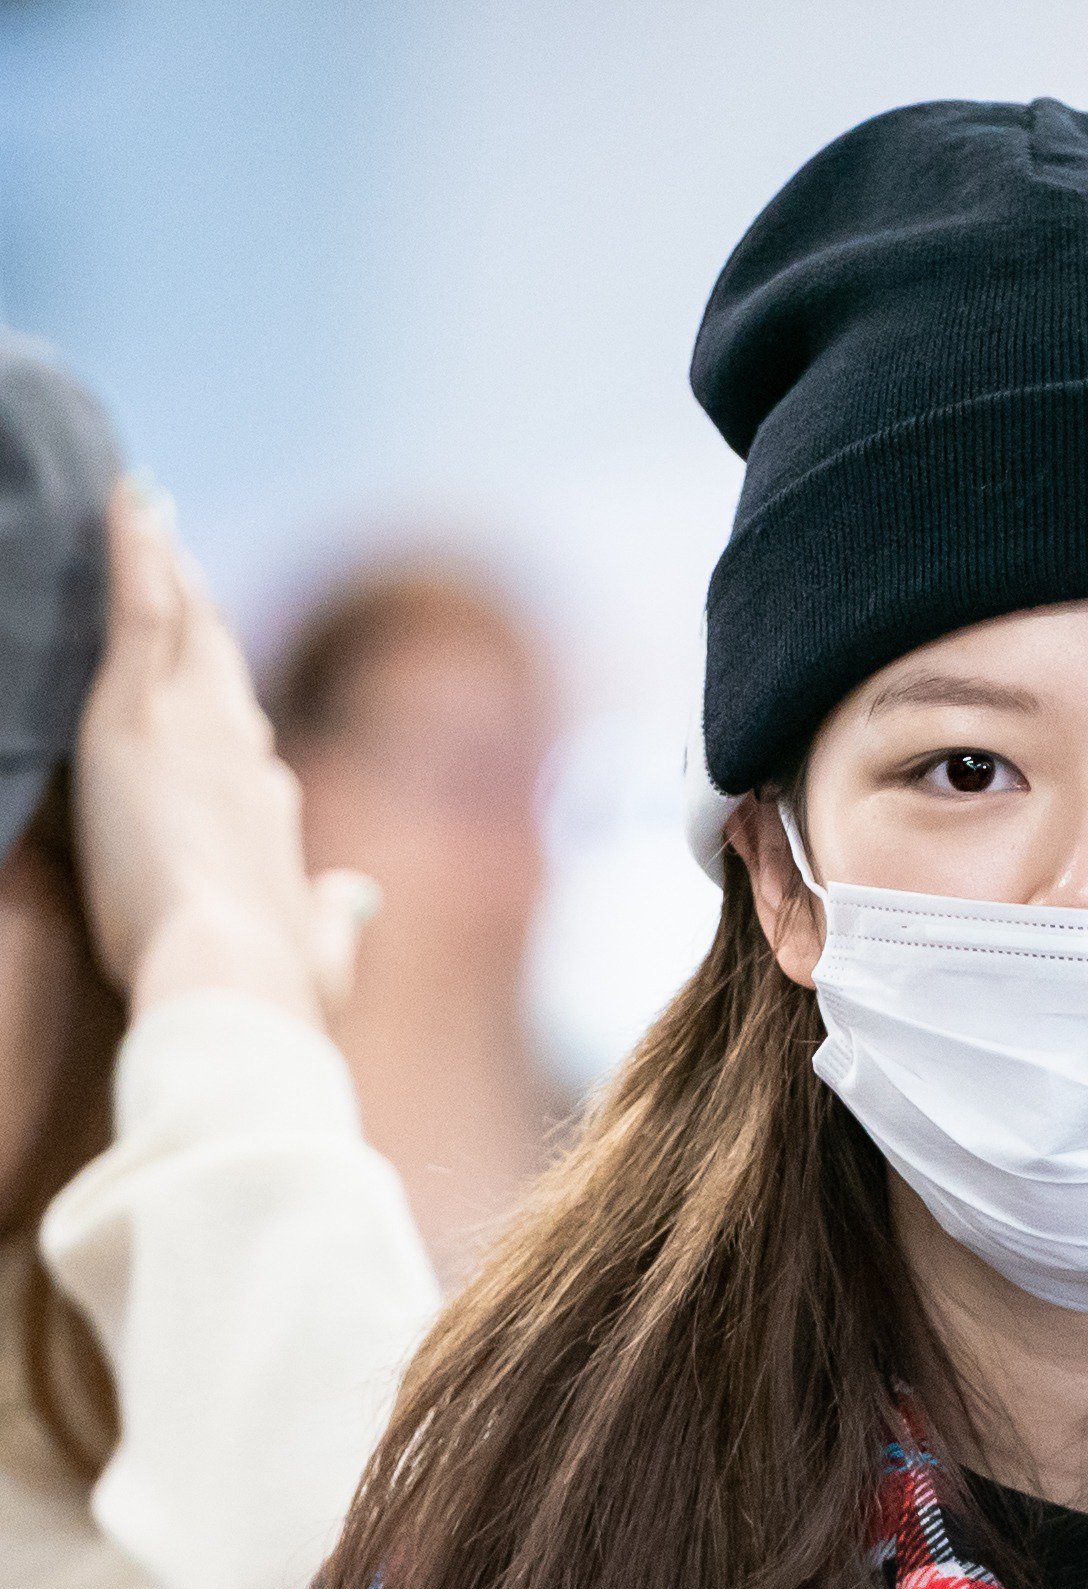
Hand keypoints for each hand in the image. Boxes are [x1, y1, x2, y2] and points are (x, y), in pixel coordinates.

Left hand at [70, 482, 378, 1024]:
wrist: (236, 976)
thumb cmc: (272, 992)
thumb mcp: (318, 961)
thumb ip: (336, 921)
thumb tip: (359, 894)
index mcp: (276, 826)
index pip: (251, 761)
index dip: (236, 723)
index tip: (226, 699)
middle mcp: (247, 762)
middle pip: (225, 673)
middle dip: (208, 620)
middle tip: (186, 563)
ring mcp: (197, 726)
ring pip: (188, 627)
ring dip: (174, 570)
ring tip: (153, 517)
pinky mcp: (143, 710)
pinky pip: (142, 606)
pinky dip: (137, 548)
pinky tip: (129, 497)